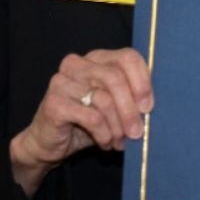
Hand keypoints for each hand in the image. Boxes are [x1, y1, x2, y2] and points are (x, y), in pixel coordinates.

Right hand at [10, 48, 152, 195]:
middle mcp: (77, 64)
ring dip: (117, 126)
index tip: (149, 107)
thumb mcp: (113, 106)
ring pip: (104, 99)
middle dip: (130, 109)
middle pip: (115, 78)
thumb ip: (130, 98)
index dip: (142, 81)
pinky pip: (91, 116)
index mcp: (96, 58)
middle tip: (138, 132)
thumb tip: (151, 107)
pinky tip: (105, 142)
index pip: (127, 57)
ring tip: (119, 141)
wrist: (48, 143)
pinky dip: (104, 133)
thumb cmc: (86, 121)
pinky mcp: (54, 102)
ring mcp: (62, 81)